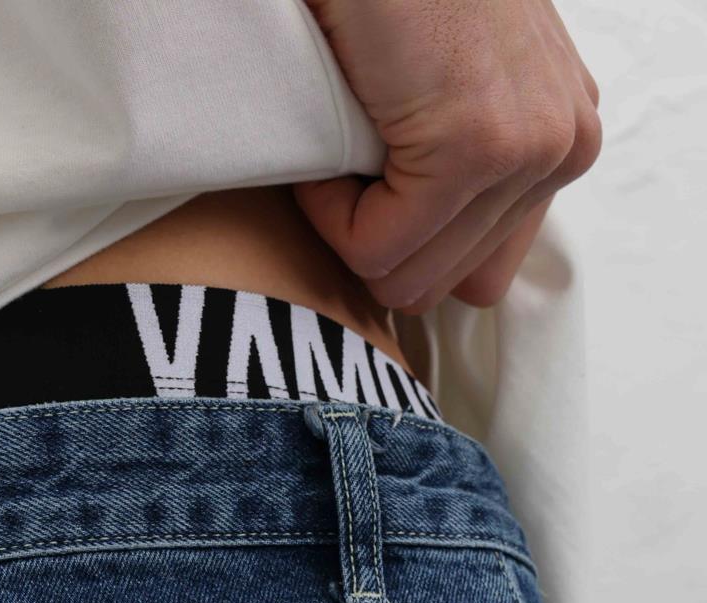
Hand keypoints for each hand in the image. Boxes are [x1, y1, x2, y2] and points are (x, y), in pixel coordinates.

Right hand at [295, 0, 600, 311]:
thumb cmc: (391, 3)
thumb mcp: (450, 91)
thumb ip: (464, 177)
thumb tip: (418, 279)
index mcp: (563, 136)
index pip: (481, 273)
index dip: (407, 245)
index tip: (373, 181)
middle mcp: (565, 145)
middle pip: (441, 284)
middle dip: (374, 236)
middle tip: (353, 153)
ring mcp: (526, 148)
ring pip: (405, 275)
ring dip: (347, 221)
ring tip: (346, 136)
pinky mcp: (473, 149)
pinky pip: (373, 246)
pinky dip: (327, 204)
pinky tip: (335, 130)